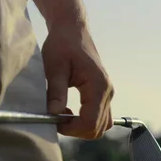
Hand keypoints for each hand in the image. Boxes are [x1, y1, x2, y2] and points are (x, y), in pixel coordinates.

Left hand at [41, 23, 113, 138]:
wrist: (72, 30)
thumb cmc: (62, 45)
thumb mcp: (54, 68)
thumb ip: (56, 91)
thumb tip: (53, 114)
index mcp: (98, 86)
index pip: (91, 123)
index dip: (71, 129)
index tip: (53, 121)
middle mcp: (108, 92)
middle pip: (98, 129)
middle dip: (75, 130)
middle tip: (55, 118)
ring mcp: (107, 94)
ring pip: (100, 125)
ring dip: (80, 126)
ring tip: (60, 113)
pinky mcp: (102, 94)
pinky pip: (98, 116)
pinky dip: (84, 120)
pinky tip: (66, 110)